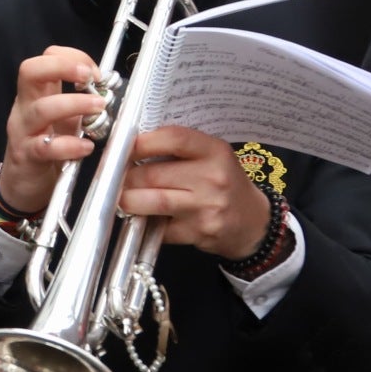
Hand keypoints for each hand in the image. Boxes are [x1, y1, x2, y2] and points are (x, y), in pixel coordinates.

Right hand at [0, 47, 107, 215]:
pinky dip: (68, 146)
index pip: (45, 58)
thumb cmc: (45, 148)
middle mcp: (25, 107)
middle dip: (62, 66)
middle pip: (30, 71)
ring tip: (99, 108)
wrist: (22, 185)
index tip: (95, 73)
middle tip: (89, 77)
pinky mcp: (27, 156)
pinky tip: (85, 147)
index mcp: (35, 94)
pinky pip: (45, 147)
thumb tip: (108, 91)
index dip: (72, 57)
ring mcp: (23, 131)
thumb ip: (80, 105)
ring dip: (74, 104)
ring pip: (41, 109)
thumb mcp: (62, 120)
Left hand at [118, 127, 273, 259]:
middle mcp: (213, 178)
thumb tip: (130, 148)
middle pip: (153, 173)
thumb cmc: (225, 184)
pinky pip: (160, 228)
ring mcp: (206, 207)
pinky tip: (145, 218)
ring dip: (129, 200)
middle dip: (126, 177)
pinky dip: (146, 224)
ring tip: (123, 197)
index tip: (123, 148)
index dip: (140, 143)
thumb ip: (178, 150)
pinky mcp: (199, 232)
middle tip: (116, 178)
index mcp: (215, 152)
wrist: (254, 223)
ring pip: (153, 201)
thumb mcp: (211, 157)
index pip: (173, 138)